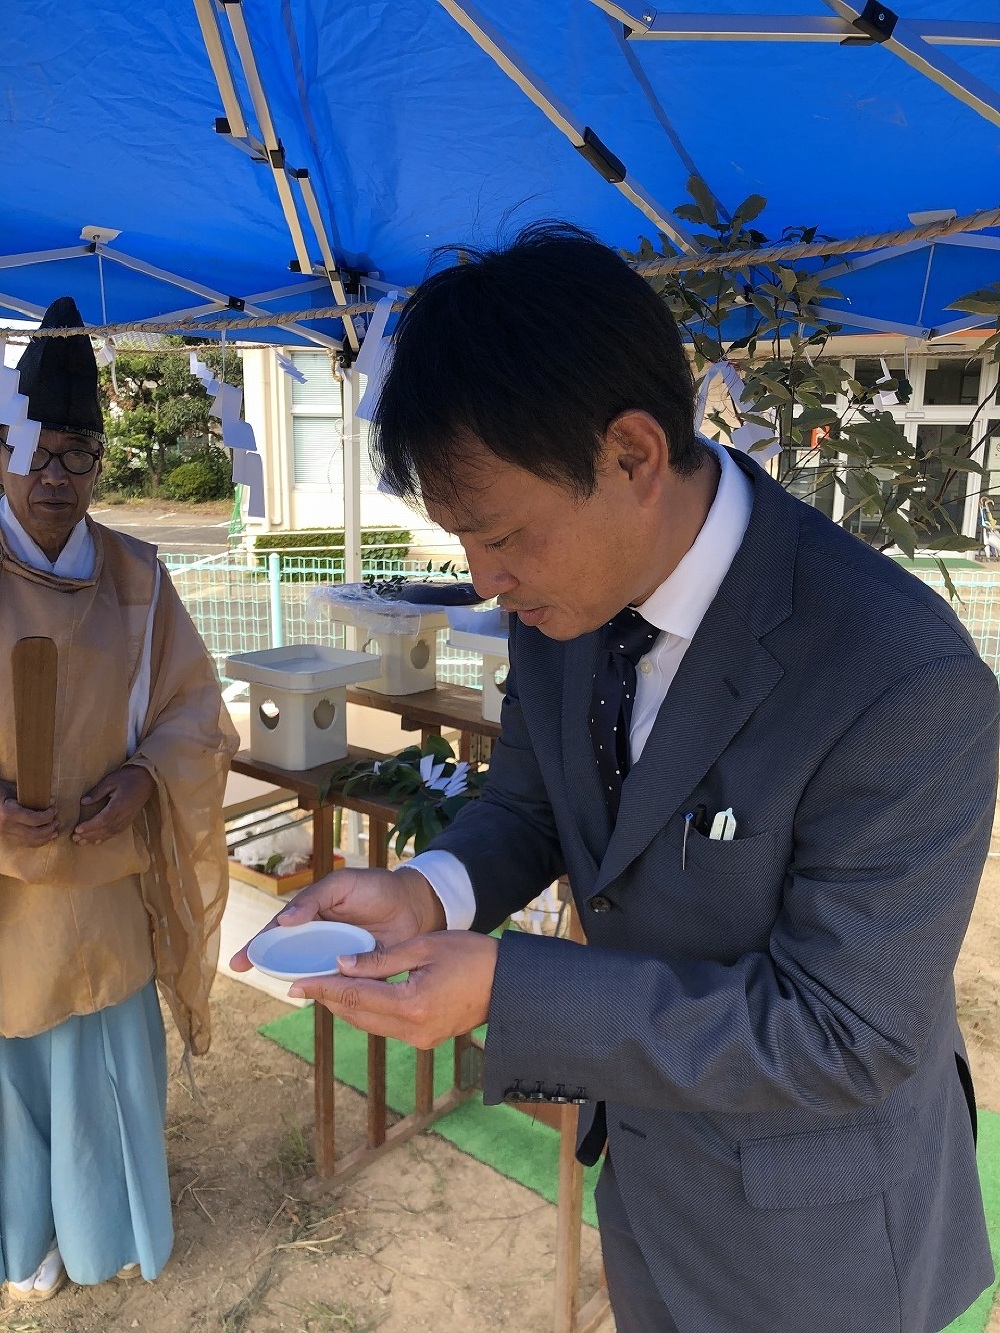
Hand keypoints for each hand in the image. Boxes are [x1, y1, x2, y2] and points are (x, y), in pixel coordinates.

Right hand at [0, 779, 58, 846]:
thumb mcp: (10, 788)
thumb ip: (28, 794)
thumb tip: (48, 799)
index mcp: (9, 813)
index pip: (34, 819)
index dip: (48, 816)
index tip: (55, 808)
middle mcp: (7, 826)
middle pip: (33, 833)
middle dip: (48, 829)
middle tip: (56, 822)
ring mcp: (5, 833)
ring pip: (28, 842)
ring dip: (44, 838)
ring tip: (54, 832)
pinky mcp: (5, 836)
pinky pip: (22, 843)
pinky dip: (35, 842)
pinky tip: (43, 838)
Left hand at [72, 764, 155, 844]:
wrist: (146, 779)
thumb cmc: (127, 778)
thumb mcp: (110, 780)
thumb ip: (97, 792)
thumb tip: (83, 802)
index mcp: (119, 804)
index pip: (103, 819)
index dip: (90, 825)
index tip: (77, 829)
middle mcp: (124, 815)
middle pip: (105, 829)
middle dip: (89, 834)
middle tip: (74, 837)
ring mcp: (127, 819)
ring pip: (110, 833)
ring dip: (94, 838)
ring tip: (80, 842)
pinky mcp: (128, 821)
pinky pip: (116, 832)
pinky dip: (105, 838)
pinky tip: (96, 841)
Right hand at [229, 866, 444, 972]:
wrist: (415, 903)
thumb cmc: (375, 888)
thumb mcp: (340, 885)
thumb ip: (312, 900)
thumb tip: (283, 921)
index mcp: (311, 917)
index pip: (279, 933)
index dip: (258, 946)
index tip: (238, 963)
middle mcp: (320, 940)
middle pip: (290, 958)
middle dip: (270, 967)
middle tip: (251, 975)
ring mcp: (337, 958)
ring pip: (312, 974)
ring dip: (301, 982)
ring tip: (290, 988)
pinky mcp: (358, 972)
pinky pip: (340, 985)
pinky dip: (329, 991)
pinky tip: (320, 997)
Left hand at [290, 930, 498, 1048]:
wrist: (508, 984)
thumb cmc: (471, 956)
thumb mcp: (424, 947)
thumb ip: (380, 960)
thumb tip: (341, 964)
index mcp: (412, 1004)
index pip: (355, 996)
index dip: (323, 988)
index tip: (296, 984)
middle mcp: (412, 1030)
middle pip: (357, 1015)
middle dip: (328, 999)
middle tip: (301, 986)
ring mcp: (419, 1039)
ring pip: (369, 1023)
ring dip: (346, 1006)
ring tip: (322, 988)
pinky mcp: (425, 1040)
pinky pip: (385, 1026)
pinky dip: (367, 1011)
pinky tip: (356, 996)